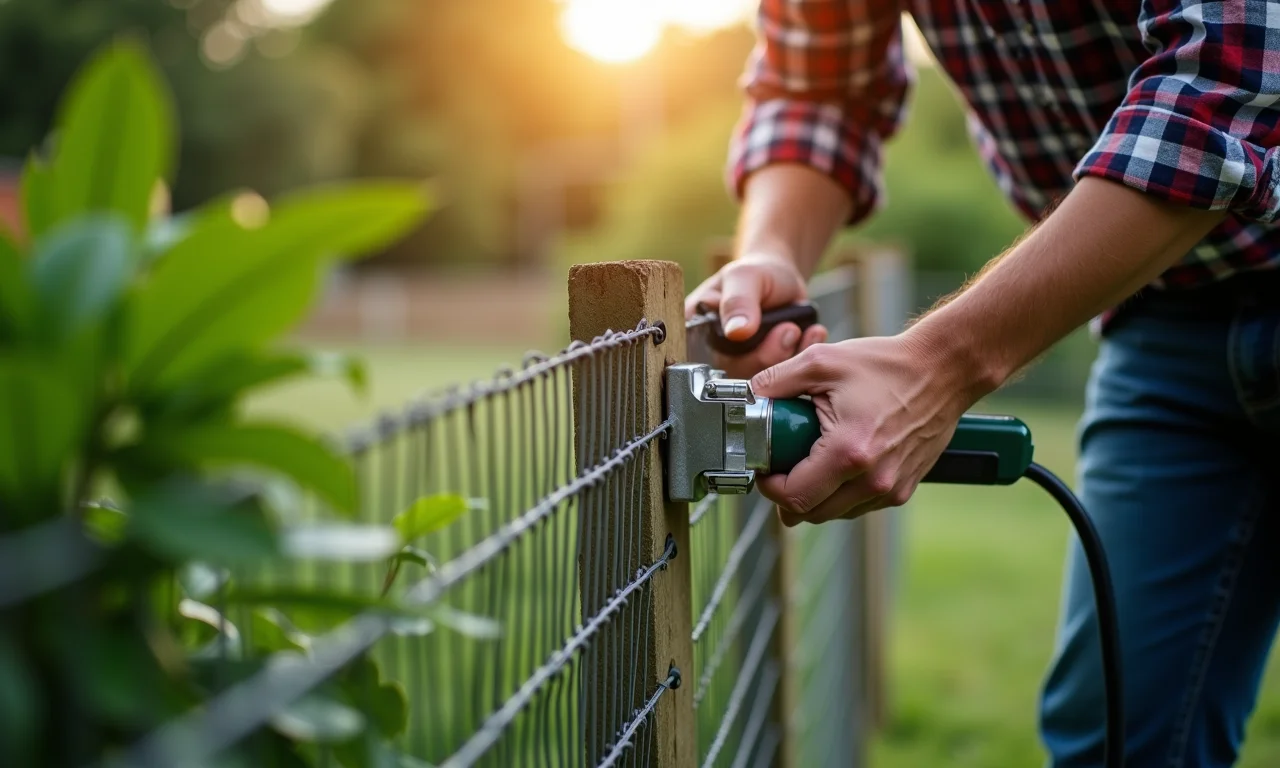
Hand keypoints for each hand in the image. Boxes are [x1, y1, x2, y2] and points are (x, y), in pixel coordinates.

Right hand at [684, 254, 827, 378]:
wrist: (781, 278)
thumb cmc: (757, 273)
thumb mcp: (744, 277)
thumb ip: (738, 302)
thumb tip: (736, 333)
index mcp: (696, 330)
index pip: (703, 359)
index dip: (731, 354)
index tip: (754, 333)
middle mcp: (714, 353)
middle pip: (736, 374)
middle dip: (767, 353)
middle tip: (787, 327)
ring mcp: (741, 365)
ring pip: (762, 381)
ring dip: (787, 356)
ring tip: (797, 328)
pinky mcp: (766, 371)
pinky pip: (784, 379)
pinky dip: (800, 359)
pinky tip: (809, 336)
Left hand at [751, 334, 971, 525]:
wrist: (944, 369)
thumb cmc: (887, 365)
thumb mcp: (821, 361)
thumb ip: (776, 381)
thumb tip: (749, 396)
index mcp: (848, 453)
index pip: (793, 497)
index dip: (769, 486)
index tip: (766, 467)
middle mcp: (872, 480)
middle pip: (810, 514)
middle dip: (788, 494)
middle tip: (782, 465)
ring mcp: (891, 488)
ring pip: (834, 513)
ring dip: (815, 495)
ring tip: (811, 459)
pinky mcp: (903, 488)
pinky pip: (859, 505)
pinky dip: (841, 492)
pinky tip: (839, 461)